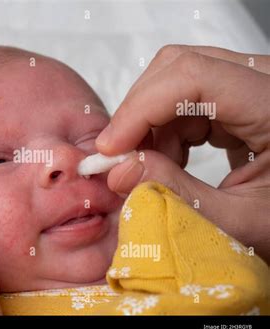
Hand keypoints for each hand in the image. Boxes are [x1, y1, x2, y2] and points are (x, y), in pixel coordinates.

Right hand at [95, 45, 269, 261]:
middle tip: (121, 160)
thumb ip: (178, 195)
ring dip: (150, 125)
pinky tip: (170, 161)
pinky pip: (185, 97)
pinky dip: (164, 129)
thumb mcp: (240, 221)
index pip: (195, 77)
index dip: (142, 107)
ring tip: (152, 168)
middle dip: (139, 115)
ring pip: (176, 81)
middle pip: (180, 69)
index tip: (112, 149)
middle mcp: (266, 81)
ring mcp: (251, 83)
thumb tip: (119, 171)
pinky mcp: (238, 95)